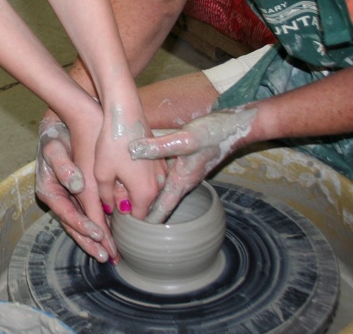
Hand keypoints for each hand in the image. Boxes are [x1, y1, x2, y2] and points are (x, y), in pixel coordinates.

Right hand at [36, 110, 118, 262]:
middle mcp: (56, 197)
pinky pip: (85, 214)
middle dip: (89, 242)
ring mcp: (65, 197)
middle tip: (107, 255)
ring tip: (110, 252)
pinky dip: (96, 226)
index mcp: (47, 190)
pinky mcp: (75, 193)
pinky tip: (109, 234)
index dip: (83, 226)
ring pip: (79, 224)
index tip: (99, 233)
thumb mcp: (55, 148)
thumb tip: (74, 184)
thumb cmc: (57, 136)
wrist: (61, 124)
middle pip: (73, 225)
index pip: (67, 214)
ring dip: (94, 239)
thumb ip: (63, 165)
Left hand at [94, 108, 165, 220]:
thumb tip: (109, 209)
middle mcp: (159, 185)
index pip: (137, 219)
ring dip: (135, 193)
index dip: (123, 221)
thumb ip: (105, 197)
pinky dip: (140, 180)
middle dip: (129, 207)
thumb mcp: (101, 173)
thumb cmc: (112, 143)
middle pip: (144, 206)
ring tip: (116, 186)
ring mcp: (162, 171)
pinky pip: (151, 178)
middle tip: (111, 203)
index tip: (111, 218)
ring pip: (148, 191)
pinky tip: (124, 171)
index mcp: (145, 193)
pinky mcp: (160, 159)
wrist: (124, 113)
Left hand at [129, 107, 256, 222]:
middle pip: (161, 199)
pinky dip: (152, 173)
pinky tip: (140, 165)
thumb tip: (133, 151)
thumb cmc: (212, 135)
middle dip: (145, 208)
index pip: (163, 207)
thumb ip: (160, 146)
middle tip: (124, 214)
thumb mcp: (185, 140)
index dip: (148, 219)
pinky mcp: (185, 159)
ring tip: (127, 195)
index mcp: (182, 180)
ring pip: (162, 185)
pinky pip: (166, 171)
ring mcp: (185, 170)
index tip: (134, 231)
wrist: (234, 126)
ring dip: (148, 191)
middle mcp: (183, 179)